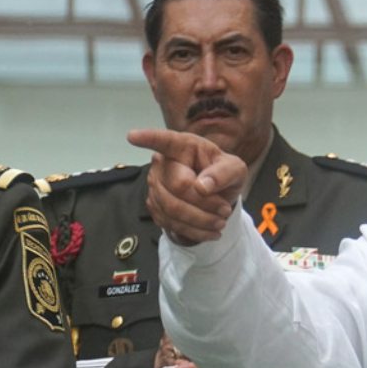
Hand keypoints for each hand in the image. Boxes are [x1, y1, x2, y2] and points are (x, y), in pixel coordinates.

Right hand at [126, 127, 245, 245]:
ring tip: (220, 222)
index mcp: (183, 146)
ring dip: (201, 221)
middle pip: (177, 187)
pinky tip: (210, 231)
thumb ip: (224, 173)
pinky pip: (171, 223)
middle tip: (225, 210)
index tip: (132, 136)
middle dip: (204, 203)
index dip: (148, 138)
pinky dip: (194, 231)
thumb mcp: (234, 169)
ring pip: (173, 209)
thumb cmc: (223, 174)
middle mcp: (163, 163)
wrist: (217, 195)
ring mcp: (155, 185)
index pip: (164, 141)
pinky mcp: (155, 206)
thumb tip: (202, 186)